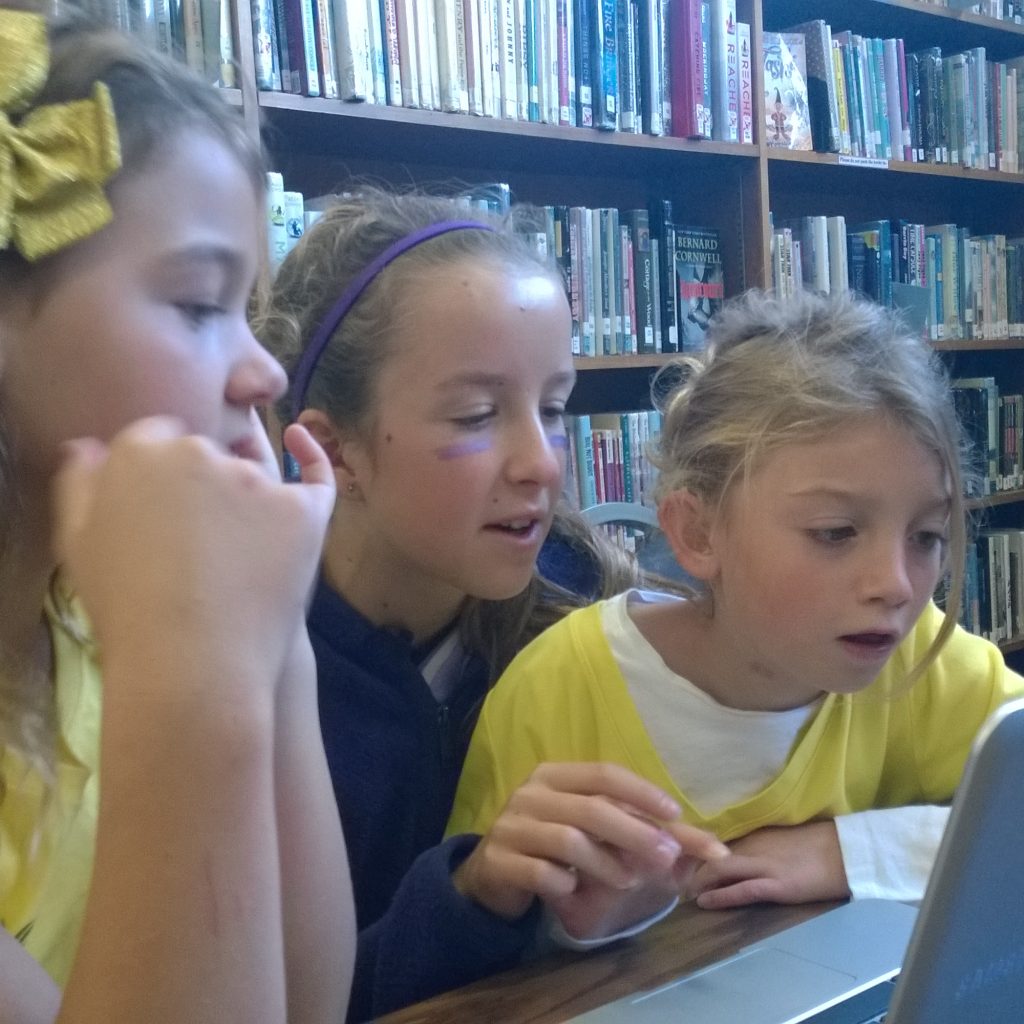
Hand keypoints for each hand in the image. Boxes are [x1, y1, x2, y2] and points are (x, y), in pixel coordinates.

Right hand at [52, 417, 334, 691]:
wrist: (189, 665)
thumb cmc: (125, 611)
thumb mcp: (80, 545)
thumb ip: (82, 486)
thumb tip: (90, 446)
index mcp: (138, 452)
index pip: (154, 439)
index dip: (159, 475)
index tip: (162, 512)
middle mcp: (198, 452)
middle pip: (205, 453)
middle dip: (199, 482)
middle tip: (196, 539)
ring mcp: (255, 480)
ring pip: (252, 474)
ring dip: (244, 496)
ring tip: (234, 553)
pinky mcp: (301, 509)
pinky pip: (313, 480)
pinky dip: (312, 462)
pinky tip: (299, 441)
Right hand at [453, 762, 728, 939]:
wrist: (493, 872)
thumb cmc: (550, 843)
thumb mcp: (589, 828)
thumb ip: (636, 829)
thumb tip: (700, 844)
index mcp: (555, 775)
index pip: (604, 773)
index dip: (641, 791)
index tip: (675, 813)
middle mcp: (531, 793)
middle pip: (592, 808)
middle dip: (636, 833)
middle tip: (669, 857)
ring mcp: (511, 825)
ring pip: (569, 840)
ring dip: (606, 863)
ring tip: (629, 881)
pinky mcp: (499, 861)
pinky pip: (541, 873)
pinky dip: (564, 883)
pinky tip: (573, 891)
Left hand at [689, 821, 850, 909]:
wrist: (846, 851)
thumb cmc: (816, 843)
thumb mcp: (777, 837)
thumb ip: (753, 842)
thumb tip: (729, 850)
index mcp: (753, 833)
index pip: (712, 840)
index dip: (692, 851)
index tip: (675, 858)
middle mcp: (753, 846)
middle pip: (709, 854)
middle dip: (688, 867)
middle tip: (672, 878)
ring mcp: (764, 866)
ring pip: (719, 870)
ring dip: (697, 882)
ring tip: (681, 893)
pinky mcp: (777, 885)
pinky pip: (742, 890)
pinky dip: (720, 896)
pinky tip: (704, 902)